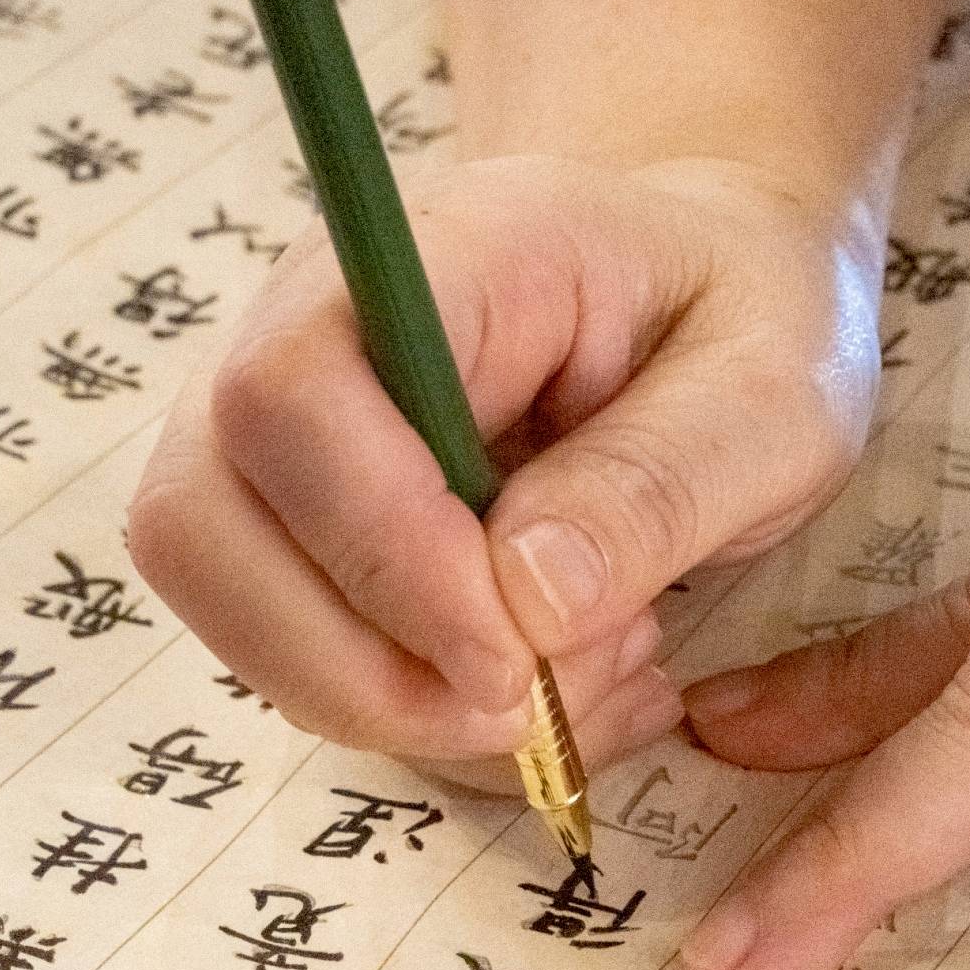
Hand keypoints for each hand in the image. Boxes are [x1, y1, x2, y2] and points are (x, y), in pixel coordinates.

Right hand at [127, 153, 881, 783]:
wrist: (698, 296)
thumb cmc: (736, 317)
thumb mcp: (769, 389)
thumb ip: (657, 482)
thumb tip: (525, 602)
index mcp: (438, 250)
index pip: (291, 388)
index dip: (376, 546)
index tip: (515, 652)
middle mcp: (311, 328)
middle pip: (200, 516)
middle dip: (358, 667)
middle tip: (534, 705)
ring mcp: (280, 434)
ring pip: (227, 608)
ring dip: (389, 705)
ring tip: (570, 683)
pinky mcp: (292, 527)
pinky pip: (293, 657)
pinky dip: (414, 719)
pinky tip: (548, 689)